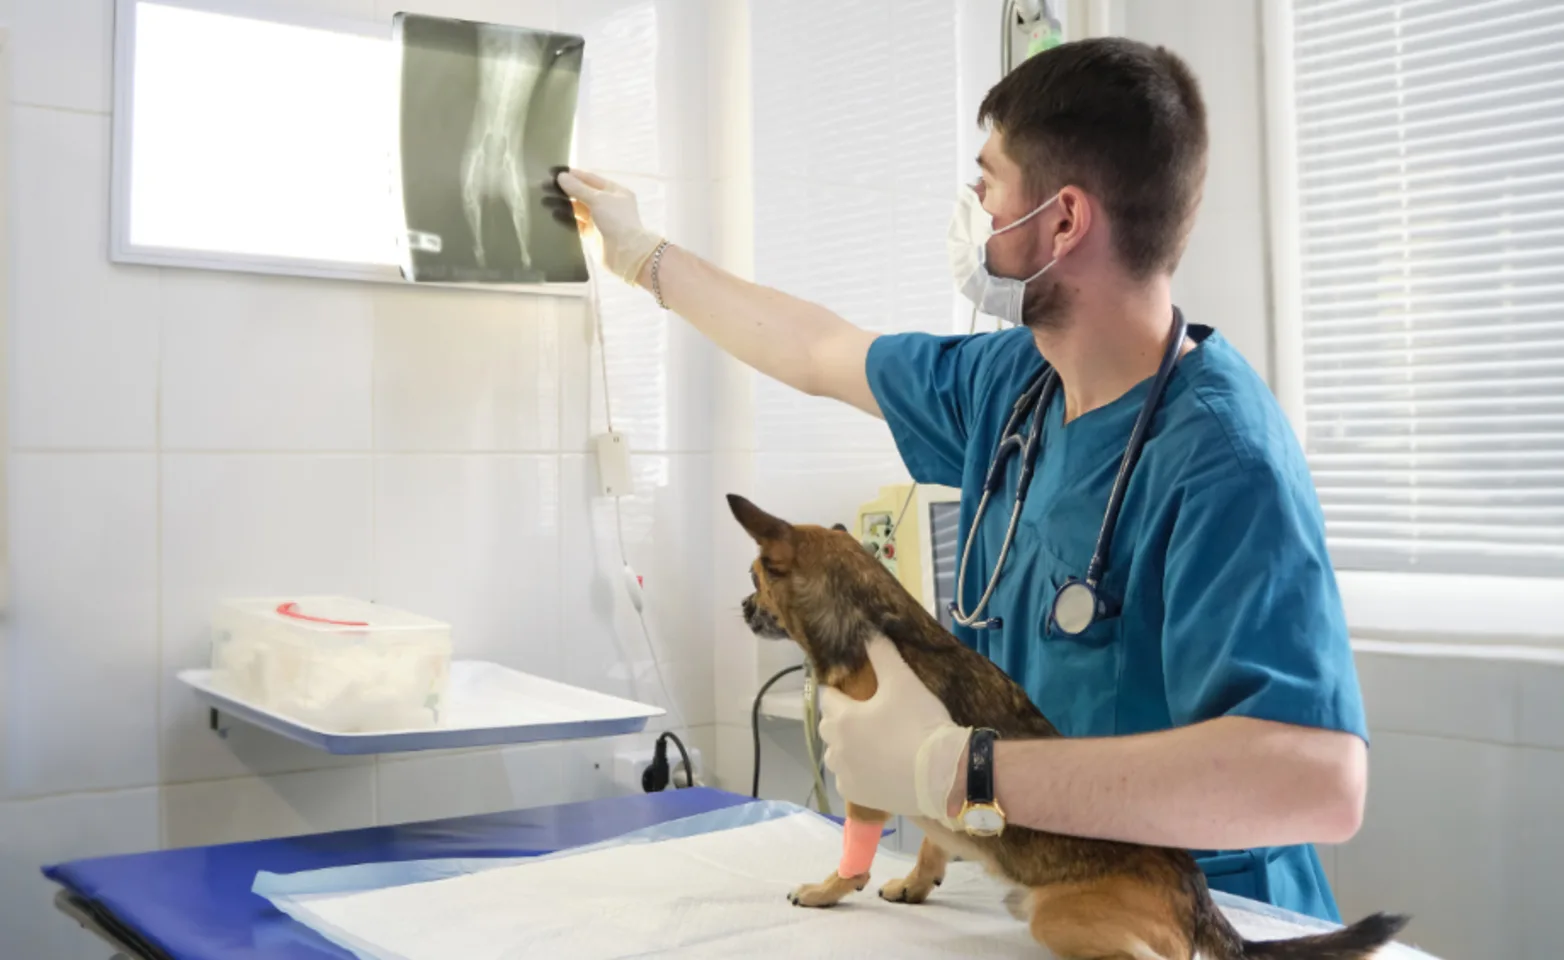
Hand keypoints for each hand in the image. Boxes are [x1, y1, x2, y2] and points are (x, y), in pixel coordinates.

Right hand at [555, 169, 663, 285]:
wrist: (625, 253)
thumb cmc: (616, 220)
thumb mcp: (598, 199)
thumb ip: (579, 188)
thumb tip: (561, 176)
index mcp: (614, 191)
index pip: (590, 179)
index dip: (573, 175)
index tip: (554, 172)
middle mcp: (607, 204)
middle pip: (583, 193)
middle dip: (565, 190)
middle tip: (544, 186)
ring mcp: (600, 219)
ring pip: (578, 208)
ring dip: (563, 204)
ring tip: (544, 200)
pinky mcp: (592, 234)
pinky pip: (576, 223)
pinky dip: (566, 219)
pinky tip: (553, 214)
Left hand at [817, 635, 969, 823]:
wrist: (944, 774)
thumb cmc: (920, 724)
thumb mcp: (903, 681)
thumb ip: (883, 653)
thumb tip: (868, 631)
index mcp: (842, 718)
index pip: (828, 697)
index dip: (842, 691)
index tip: (858, 692)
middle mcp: (836, 748)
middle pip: (830, 726)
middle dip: (843, 718)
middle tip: (871, 716)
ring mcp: (845, 775)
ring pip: (837, 755)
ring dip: (848, 747)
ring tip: (875, 743)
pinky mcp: (857, 797)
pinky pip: (848, 779)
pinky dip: (858, 772)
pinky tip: (878, 767)